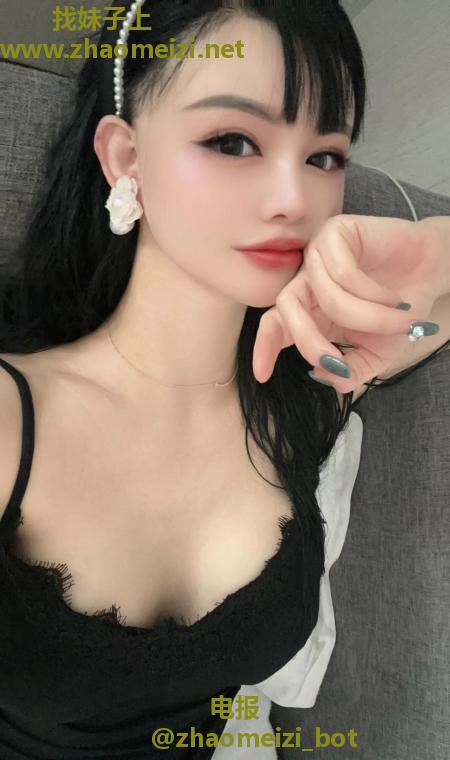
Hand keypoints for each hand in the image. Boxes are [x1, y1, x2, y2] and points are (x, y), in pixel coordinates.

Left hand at [252, 214, 441, 392]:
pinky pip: (344, 272)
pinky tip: (394, 298)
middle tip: (337, 359)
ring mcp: (318, 255)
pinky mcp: (336, 232)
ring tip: (399, 322)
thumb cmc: (401, 312)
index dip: (263, 347)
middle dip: (309, 340)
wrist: (434, 273)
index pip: (274, 325)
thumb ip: (350, 371)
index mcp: (309, 310)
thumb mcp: (376, 354)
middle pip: (286, 308)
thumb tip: (324, 374)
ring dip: (366, 318)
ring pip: (326, 296)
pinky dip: (373, 294)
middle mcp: (307, 281)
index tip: (261, 374)